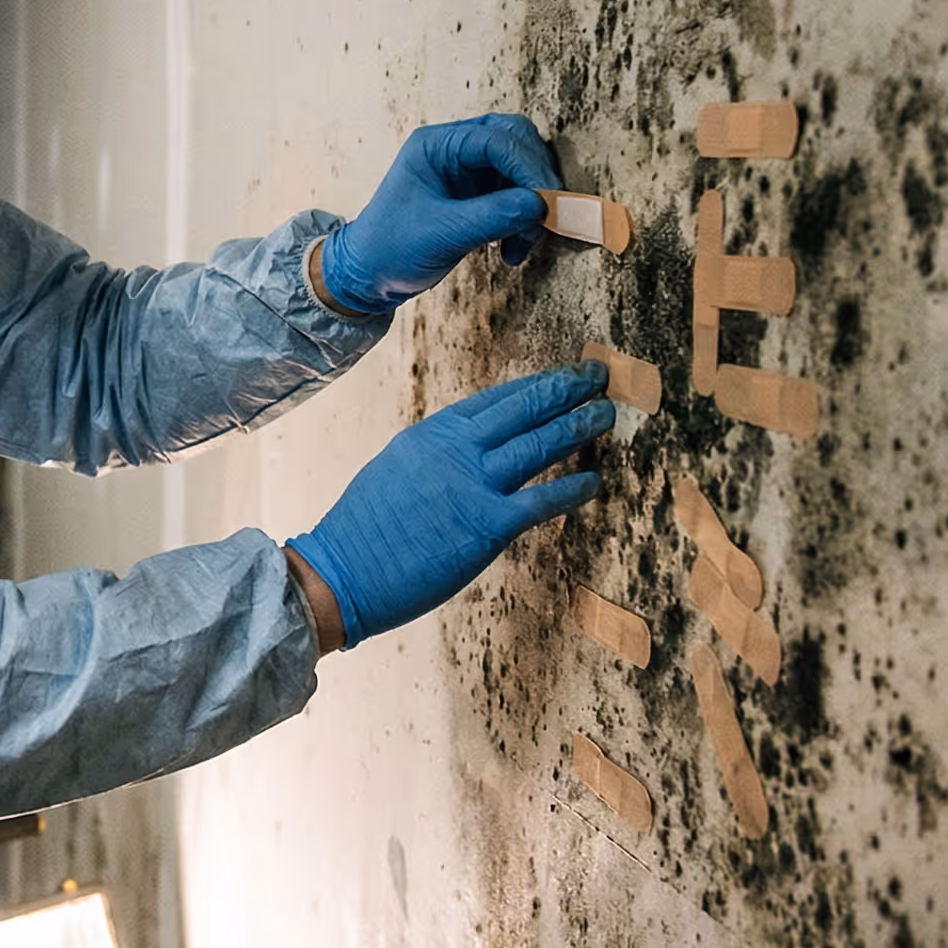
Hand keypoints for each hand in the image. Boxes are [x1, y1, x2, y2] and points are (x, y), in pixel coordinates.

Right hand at [287, 362, 611, 645]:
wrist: (342, 572)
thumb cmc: (364, 530)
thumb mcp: (396, 469)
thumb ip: (437, 456)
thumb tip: (471, 452)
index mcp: (432, 435)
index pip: (494, 399)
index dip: (533, 385)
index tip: (560, 375)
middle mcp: (455, 451)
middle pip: (522, 409)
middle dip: (565, 389)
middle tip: (597, 377)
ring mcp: (472, 486)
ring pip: (538, 445)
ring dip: (577, 426)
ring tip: (606, 413)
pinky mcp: (486, 527)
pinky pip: (541, 501)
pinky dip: (572, 488)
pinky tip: (594, 480)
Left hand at [319, 113, 556, 313]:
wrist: (369, 277)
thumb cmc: (391, 248)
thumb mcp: (442, 233)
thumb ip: (493, 216)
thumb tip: (540, 205)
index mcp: (436, 145)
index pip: (496, 139)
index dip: (527, 166)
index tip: (546, 200)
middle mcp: (454, 151)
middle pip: (514, 142)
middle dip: (534, 178)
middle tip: (545, 214)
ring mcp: (466, 172)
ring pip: (519, 171)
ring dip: (530, 206)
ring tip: (522, 244)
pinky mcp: (476, 197)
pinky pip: (514, 197)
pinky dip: (521, 222)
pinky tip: (511, 252)